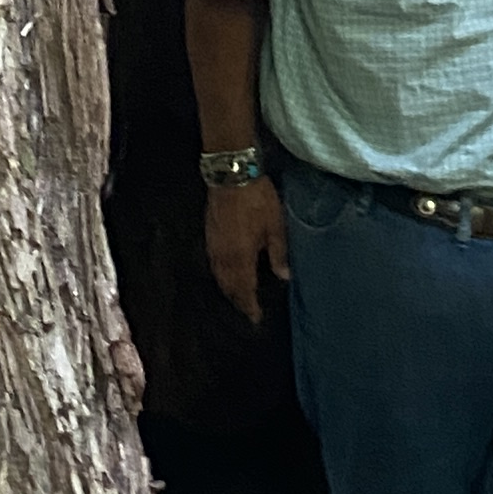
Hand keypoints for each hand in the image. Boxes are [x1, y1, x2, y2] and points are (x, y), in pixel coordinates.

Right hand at [206, 175, 289, 321]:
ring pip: (219, 277)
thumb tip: (284, 277)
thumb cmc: (257, 200)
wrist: (231, 174)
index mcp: (241, 258)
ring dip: (228, 289)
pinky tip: (226, 272)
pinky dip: (220, 274)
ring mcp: (213, 246)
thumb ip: (279, 253)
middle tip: (247, 310)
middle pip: (228, 287)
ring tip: (238, 296)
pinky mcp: (208, 234)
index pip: (244, 290)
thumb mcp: (275, 226)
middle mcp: (224, 257)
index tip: (255, 318)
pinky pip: (213, 264)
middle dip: (238, 301)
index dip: (249, 306)